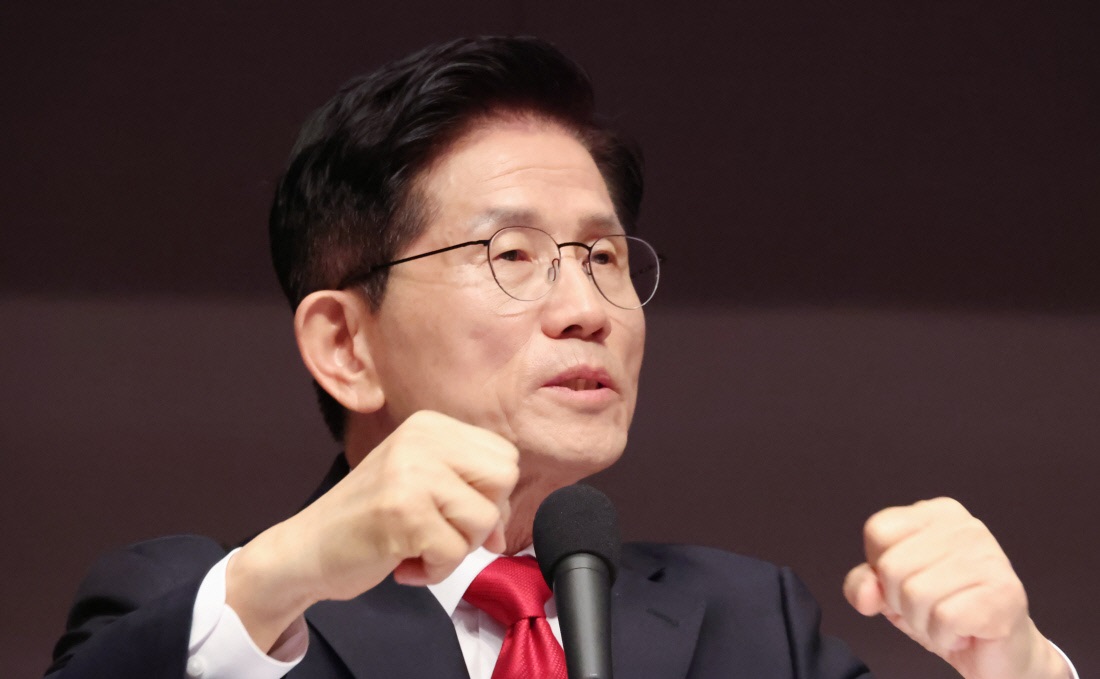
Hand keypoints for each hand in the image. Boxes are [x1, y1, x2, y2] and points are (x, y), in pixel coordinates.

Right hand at [226, 410, 518, 649]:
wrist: (305, 550)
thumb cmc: (367, 522)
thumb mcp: (421, 484)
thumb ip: (467, 493)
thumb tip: (505, 531)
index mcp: (429, 426)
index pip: (504, 455)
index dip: (490, 495)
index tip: (455, 513)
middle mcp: (421, 439)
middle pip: (504, 478)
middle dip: (481, 519)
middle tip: (442, 531)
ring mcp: (411, 473)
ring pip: (484, 520)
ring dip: (454, 549)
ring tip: (416, 545)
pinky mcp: (402, 512)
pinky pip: (455, 553)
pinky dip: (434, 571)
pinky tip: (402, 561)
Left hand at [844, 497, 1068, 678]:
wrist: (998, 652)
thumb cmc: (943, 613)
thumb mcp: (890, 593)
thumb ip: (864, 584)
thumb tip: (867, 593)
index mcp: (937, 513)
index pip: (878, 531)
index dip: (881, 570)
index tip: (911, 581)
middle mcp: (967, 526)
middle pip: (892, 565)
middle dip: (901, 602)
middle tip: (933, 608)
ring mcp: (990, 557)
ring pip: (915, 594)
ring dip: (923, 622)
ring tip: (949, 620)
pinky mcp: (1004, 593)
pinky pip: (943, 619)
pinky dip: (945, 636)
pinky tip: (965, 632)